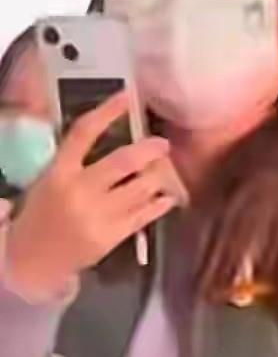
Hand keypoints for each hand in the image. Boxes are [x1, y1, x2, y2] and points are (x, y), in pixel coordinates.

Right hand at [4, 92, 185, 300]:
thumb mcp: (50, 181)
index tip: (128, 95)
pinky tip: (167, 197)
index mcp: (58, 172)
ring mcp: (97, 215)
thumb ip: (77, 161)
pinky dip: (161, 203)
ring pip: (141, 187)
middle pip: (123, 161)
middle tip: (162, 144)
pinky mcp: (111, 236)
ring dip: (158, 177)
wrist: (31, 261)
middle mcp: (78, 191)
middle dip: (150, 149)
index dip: (107, 110)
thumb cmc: (43, 214)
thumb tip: (114, 133)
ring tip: (163, 172)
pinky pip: (146, 214)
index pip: (83, 133)